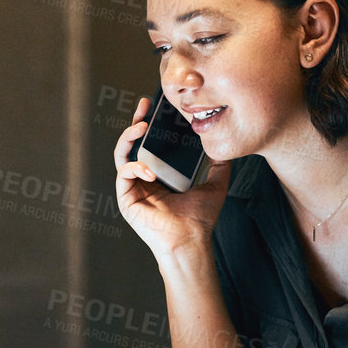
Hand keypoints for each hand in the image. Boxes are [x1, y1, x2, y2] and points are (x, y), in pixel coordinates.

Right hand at [113, 97, 231, 264]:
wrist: (192, 241)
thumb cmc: (200, 219)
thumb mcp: (215, 183)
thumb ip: (219, 164)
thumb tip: (224, 145)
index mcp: (160, 174)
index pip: (150, 143)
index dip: (150, 124)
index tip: (154, 107)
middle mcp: (144, 179)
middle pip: (133, 144)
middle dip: (135, 122)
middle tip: (144, 107)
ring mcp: (133, 188)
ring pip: (122, 155)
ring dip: (129, 138)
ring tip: (141, 128)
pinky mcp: (127, 199)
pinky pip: (123, 175)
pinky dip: (134, 167)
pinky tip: (149, 169)